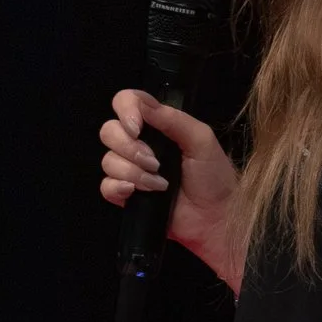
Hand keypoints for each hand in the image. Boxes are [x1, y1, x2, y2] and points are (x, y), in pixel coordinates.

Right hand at [98, 91, 241, 287]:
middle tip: (156, 162)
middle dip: (130, 147)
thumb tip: (140, 103)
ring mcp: (131, 170)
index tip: (137, 127)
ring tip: (160, 185)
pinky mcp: (126, 195)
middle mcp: (140, 144)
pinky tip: (136, 193)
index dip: (125, 110)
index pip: (126, 103)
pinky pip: (106, 186)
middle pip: (109, 131)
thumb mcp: (201, 140)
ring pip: (109, 160)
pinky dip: (118, 187)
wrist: (215, 218)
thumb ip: (173, 118)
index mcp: (157, 126)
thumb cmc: (214, 176)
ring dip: (134, 172)